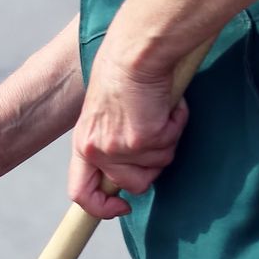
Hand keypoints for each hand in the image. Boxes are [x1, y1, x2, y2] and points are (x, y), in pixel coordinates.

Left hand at [69, 53, 188, 219]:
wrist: (135, 49)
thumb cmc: (122, 69)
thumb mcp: (104, 112)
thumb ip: (110, 139)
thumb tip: (131, 160)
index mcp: (83, 143)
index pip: (81, 194)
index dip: (101, 208)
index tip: (122, 207)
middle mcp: (97, 150)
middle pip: (133, 184)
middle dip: (152, 164)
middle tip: (157, 134)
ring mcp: (120, 148)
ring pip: (158, 165)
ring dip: (167, 140)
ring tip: (158, 109)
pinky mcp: (144, 139)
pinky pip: (171, 142)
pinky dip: (176, 122)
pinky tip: (167, 102)